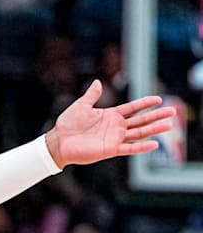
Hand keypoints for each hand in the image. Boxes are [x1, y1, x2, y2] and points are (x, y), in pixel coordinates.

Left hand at [45, 80, 176, 167]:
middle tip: (173, 111)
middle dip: (156, 116)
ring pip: (139, 133)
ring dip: (154, 129)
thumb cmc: (67, 124)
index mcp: (110, 115)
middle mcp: (115, 127)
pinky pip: (129, 148)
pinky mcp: (110, 150)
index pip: (133, 108)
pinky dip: (141, 147)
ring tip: (169, 125)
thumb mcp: (81, 106)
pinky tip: (154, 144)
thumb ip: (91, 95)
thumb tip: (98, 82)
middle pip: (141, 120)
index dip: (145, 103)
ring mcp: (114, 139)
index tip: (159, 99)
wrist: (58, 142)